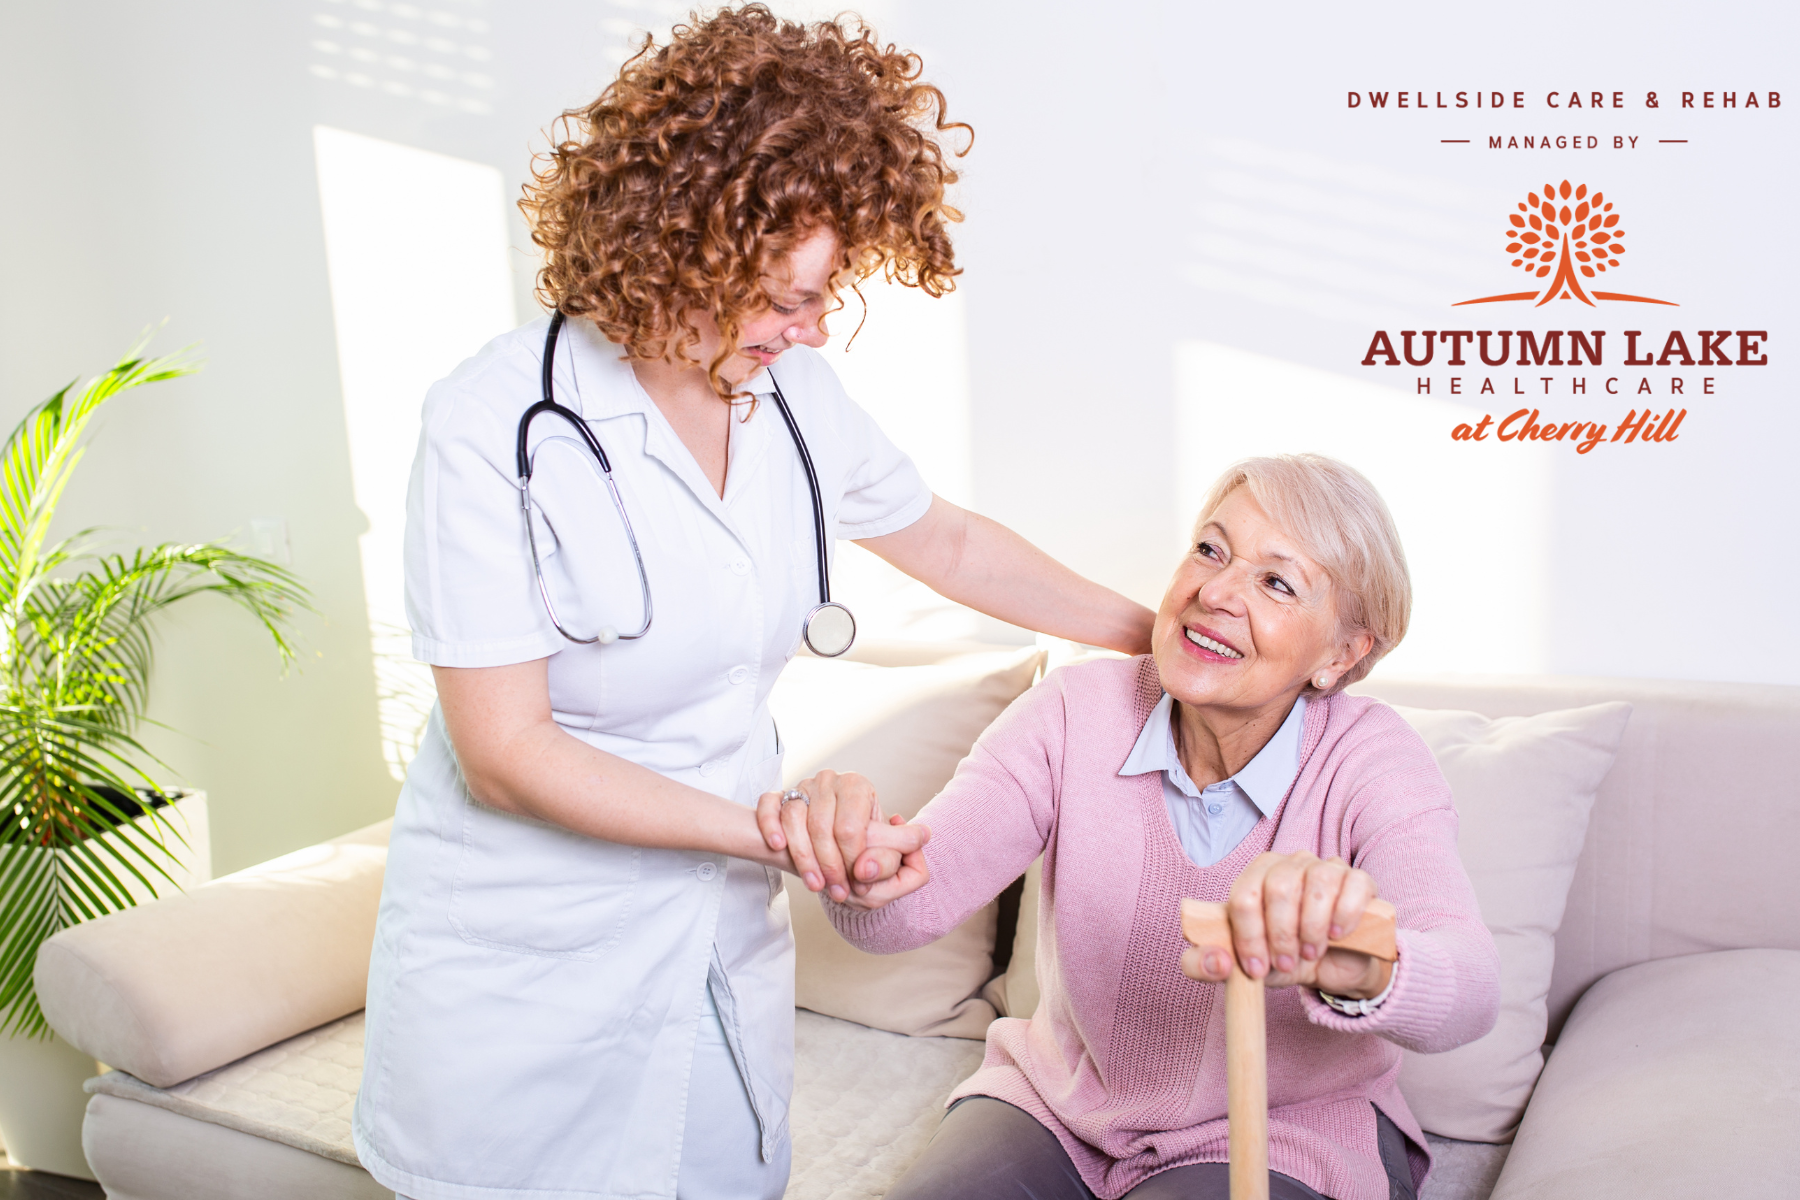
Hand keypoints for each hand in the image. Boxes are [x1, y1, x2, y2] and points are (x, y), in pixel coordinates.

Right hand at [755, 771, 927, 901]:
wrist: (825, 843)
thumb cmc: (859, 844)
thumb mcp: (884, 845)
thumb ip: (903, 846)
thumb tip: (925, 835)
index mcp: (858, 785)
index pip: (851, 827)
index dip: (853, 860)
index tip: (857, 883)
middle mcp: (829, 779)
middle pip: (822, 825)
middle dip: (829, 865)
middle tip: (837, 892)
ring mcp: (801, 785)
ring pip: (794, 819)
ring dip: (803, 858)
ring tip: (815, 886)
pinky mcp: (777, 796)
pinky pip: (768, 806)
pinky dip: (771, 827)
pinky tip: (779, 847)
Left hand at [1180, 851, 1391, 998]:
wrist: (1334, 968)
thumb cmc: (1286, 959)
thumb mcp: (1245, 969)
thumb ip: (1208, 966)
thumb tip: (1215, 962)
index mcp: (1256, 877)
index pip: (1244, 895)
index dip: (1248, 936)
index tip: (1256, 968)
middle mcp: (1289, 864)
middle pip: (1279, 887)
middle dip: (1281, 934)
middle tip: (1287, 963)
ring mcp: (1325, 868)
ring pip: (1317, 885)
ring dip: (1312, 928)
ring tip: (1311, 953)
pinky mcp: (1358, 880)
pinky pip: (1353, 886)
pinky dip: (1344, 915)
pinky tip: (1337, 935)